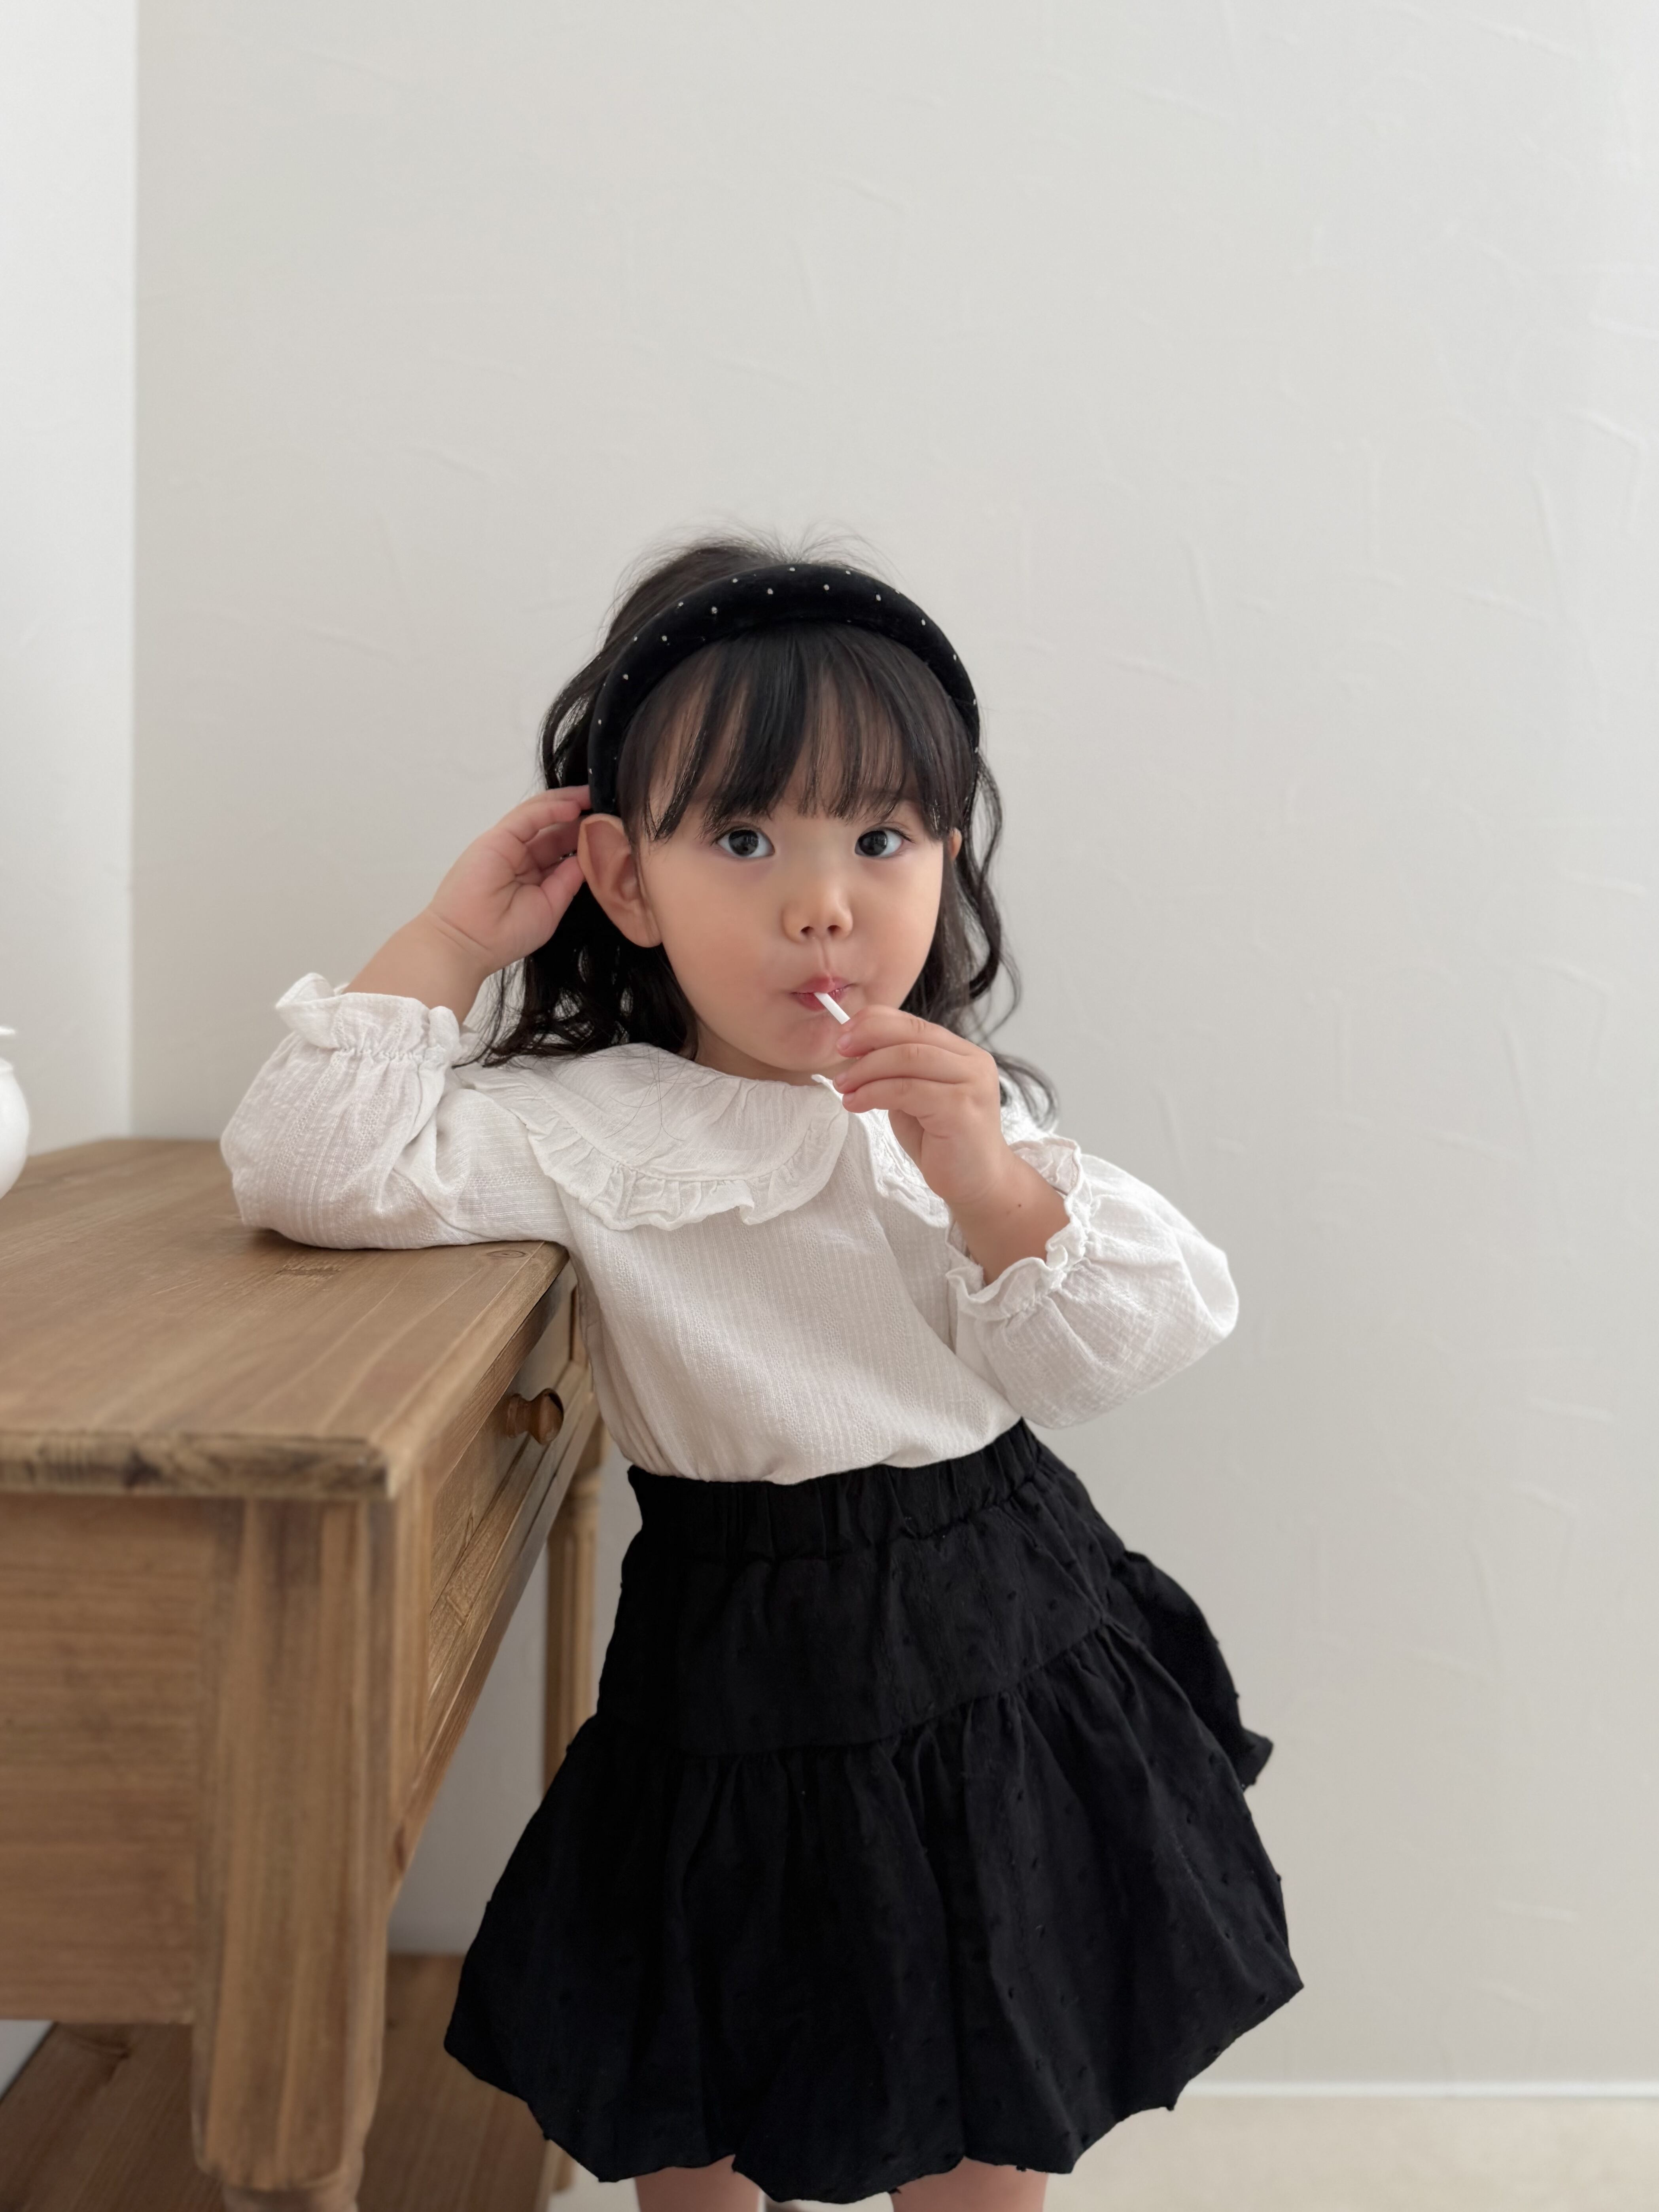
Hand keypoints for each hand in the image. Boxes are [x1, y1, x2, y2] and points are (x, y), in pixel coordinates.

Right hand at [347, 788, 589, 1019]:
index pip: (561, 849)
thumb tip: (587, 858)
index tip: (611, 830)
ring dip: (569, 804)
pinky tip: (575, 805)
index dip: (584, 837)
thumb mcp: (549, 907)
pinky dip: (551, 808)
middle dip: (581, 818)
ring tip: (597, 796)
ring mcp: (507, 846)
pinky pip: (528, 816)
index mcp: (531, 875)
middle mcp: (519, 857)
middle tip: (610, 807)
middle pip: (555, 830)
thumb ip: (567, 881)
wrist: (467, 944)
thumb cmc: (505, 935)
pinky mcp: (497, 838)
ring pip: (542, 816)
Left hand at [830, 1006, 1014, 1211]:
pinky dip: (874, 1093)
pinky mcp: (961, 1109)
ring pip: (908, 1058)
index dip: (875, 1022)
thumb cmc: (943, 1142)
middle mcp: (972, 1062)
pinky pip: (907, 1090)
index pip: (915, 1023)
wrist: (976, 1182)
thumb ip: (897, 1071)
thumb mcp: (915, 1097)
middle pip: (912, 1035)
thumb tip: (857, 1049)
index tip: (845, 1033)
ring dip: (866, 1070)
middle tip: (840, 1053)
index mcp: (963, 1053)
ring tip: (844, 1086)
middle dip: (868, 1038)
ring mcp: (971, 1084)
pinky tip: (856, 1103)